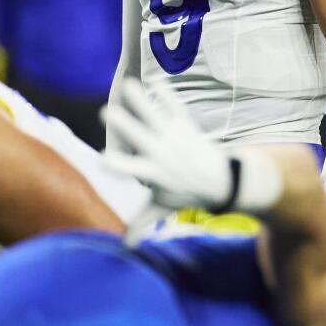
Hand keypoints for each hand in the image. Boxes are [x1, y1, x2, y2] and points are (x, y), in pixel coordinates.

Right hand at [102, 80, 280, 213]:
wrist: (222, 182)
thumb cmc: (185, 194)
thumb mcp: (162, 208)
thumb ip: (140, 223)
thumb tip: (123, 247)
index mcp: (153, 174)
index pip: (131, 170)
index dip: (118, 164)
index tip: (103, 158)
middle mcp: (163, 154)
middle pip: (141, 138)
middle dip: (125, 125)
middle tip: (106, 111)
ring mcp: (175, 138)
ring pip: (155, 117)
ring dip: (142, 101)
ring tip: (129, 85)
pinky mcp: (186, 126)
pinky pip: (175, 107)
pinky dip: (166, 93)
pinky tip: (156, 79)